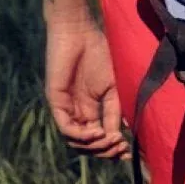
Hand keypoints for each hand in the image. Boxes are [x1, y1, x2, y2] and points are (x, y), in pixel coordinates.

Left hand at [44, 5, 127, 158]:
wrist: (79, 31)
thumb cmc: (98, 53)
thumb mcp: (113, 88)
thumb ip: (114, 112)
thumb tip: (122, 136)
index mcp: (90, 110)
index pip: (98, 138)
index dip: (112, 149)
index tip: (128, 152)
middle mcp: (76, 112)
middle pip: (87, 145)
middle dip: (105, 151)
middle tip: (120, 147)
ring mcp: (65, 108)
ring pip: (76, 141)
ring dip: (95, 145)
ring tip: (111, 139)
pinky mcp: (56, 102)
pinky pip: (66, 128)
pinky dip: (82, 135)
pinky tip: (98, 132)